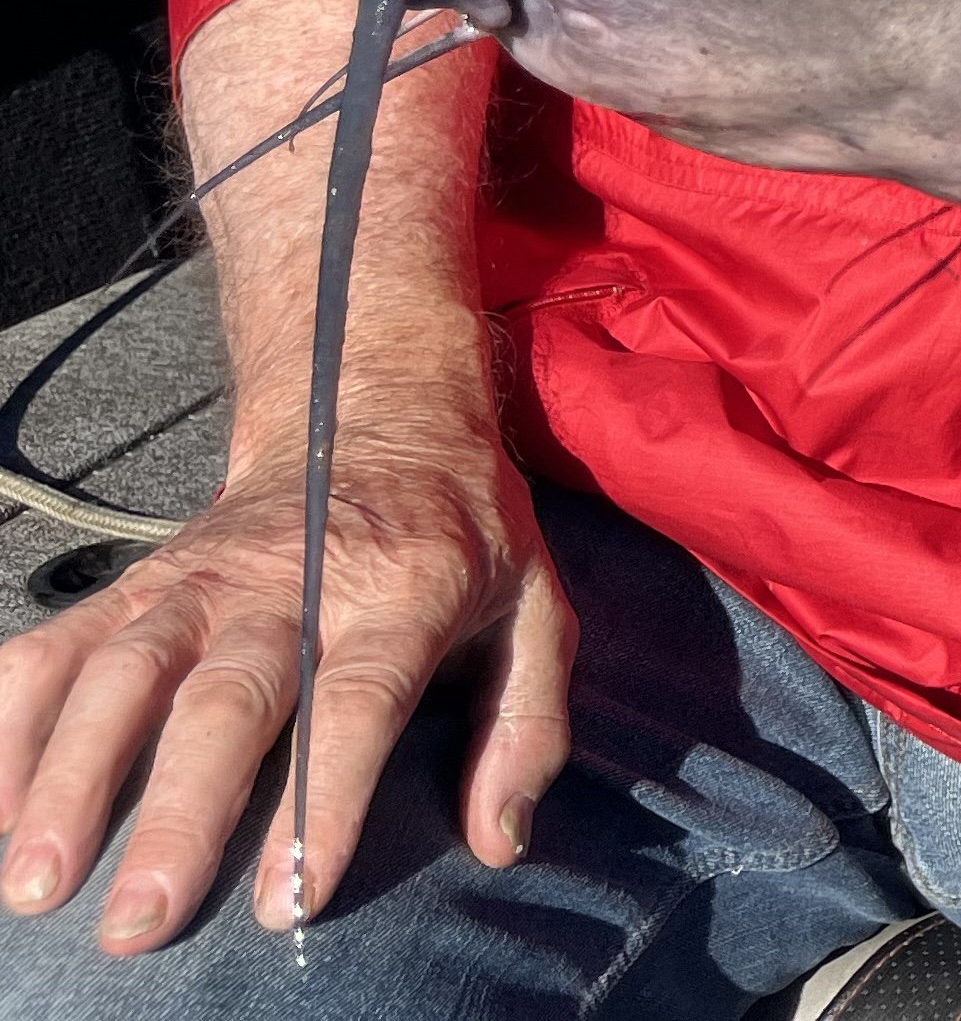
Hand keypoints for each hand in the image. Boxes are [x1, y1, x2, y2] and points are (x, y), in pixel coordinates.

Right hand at [0, 427, 570, 949]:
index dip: (323, 801)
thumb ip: (526, 727)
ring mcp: (201, 577)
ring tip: (38, 883)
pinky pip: (57, 645)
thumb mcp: (536, 608)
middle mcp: (292, 582)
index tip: (289, 901)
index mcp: (404, 591)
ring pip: (125, 672)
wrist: (380, 410)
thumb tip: (500, 843)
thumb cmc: (463, 534)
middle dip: (179, 815)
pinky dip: (12, 721)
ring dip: (73, 778)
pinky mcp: (139, 577)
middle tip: (141, 922)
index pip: (358, 704)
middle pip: (227, 699)